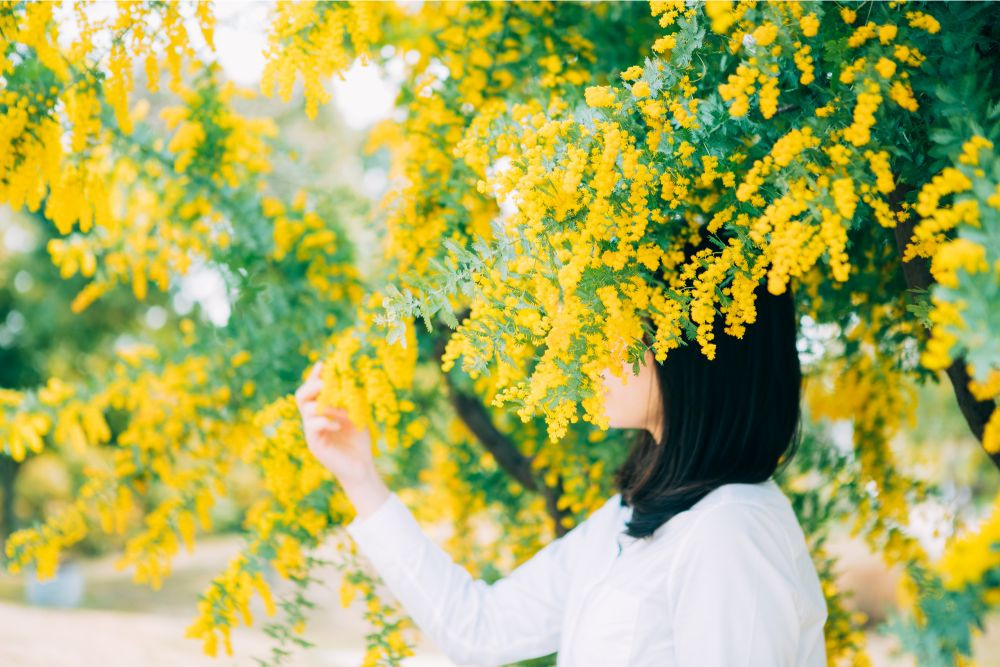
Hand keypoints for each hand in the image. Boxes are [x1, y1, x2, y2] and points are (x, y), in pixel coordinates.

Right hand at [294, 361, 389, 518]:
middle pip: (301, 396)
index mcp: (321, 411)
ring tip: (342, 409)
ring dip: (325, 405)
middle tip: (325, 382)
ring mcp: (311, 432)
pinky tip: (338, 425)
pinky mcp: (315, 445)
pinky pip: (312, 427)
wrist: (360, 467)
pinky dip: (325, 421)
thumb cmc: (359, 440)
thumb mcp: (357, 414)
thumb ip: (351, 399)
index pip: (312, 390)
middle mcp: (312, 420)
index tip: (323, 363)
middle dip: (311, 385)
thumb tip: (351, 378)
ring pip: (307, 410)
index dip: (314, 376)